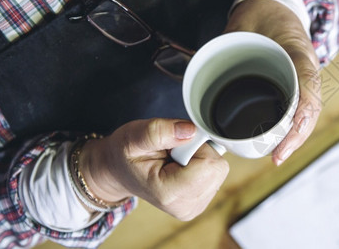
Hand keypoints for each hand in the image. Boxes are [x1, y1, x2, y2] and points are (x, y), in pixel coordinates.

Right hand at [79, 118, 228, 220]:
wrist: (119, 171)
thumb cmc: (125, 154)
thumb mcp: (134, 136)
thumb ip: (160, 131)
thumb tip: (191, 130)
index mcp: (170, 194)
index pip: (210, 163)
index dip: (196, 145)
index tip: (174, 145)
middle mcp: (186, 206)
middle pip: (218, 168)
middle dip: (199, 152)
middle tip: (173, 152)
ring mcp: (194, 207)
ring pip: (219, 170)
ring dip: (200, 158)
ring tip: (174, 160)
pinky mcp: (201, 202)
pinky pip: (216, 175)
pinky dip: (201, 166)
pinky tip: (180, 167)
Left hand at [225, 0, 321, 165]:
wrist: (274, 4)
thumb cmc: (260, 12)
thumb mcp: (243, 22)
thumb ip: (225, 43)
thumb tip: (199, 66)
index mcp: (299, 53)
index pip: (307, 89)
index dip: (299, 119)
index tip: (284, 140)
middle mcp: (306, 69)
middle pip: (309, 109)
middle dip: (295, 136)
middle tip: (276, 156)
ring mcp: (303, 78)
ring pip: (305, 112)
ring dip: (293, 136)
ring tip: (276, 155)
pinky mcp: (296, 83)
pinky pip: (296, 107)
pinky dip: (289, 126)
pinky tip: (276, 141)